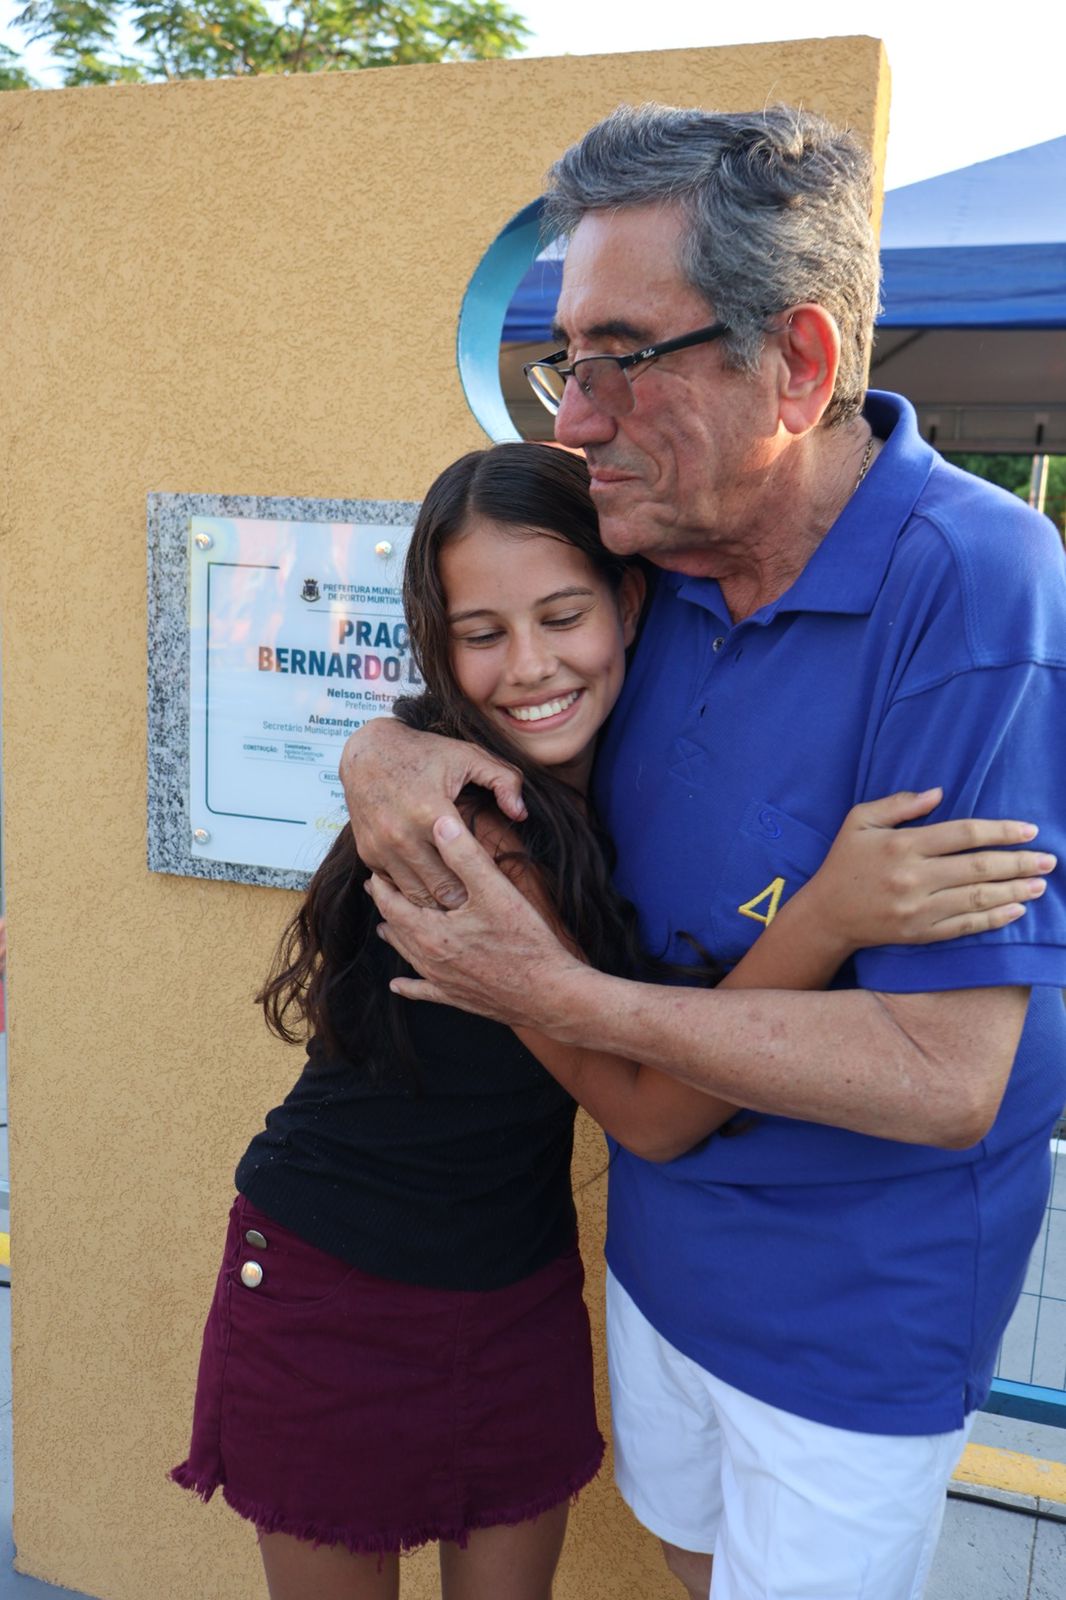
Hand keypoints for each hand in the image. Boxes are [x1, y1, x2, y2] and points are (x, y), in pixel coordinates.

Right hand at [339, 719, 525, 907]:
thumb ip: (504, 780)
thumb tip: (521, 814)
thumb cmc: (424, 753)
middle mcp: (402, 834)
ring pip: (416, 896)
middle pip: (442, 891)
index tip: (496, 882)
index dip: (483, 878)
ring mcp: (381, 847)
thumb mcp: (468, 756)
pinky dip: (412, 890)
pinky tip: (430, 885)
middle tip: (482, 899)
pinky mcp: (367, 854)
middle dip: (464, 897)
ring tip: (459, 900)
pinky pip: (394, 887)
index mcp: (431, 812)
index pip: (465, 864)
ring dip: (437, 900)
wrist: (367, 752)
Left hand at [368, 816, 584, 1024]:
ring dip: (396, 938)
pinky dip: (409, 986)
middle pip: (397, 928)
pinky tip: (398, 985)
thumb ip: (465, 855)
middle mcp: (430, 959)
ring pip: (409, 956)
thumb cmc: (524, 942)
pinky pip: (424, 992)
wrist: (548, 993)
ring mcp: (443, 981)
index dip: (382, 885)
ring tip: (384, 927)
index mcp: (431, 932)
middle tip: (375, 889)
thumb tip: (439, 823)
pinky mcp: (458, 998)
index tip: (375, 868)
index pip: (393, 904)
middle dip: (386, 906)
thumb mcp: (495, 890)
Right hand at [804, 788, 1055, 951]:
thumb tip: (939, 793)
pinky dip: (993, 919)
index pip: (964, 834)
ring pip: (976, 898)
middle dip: (1019, 863)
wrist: (826, 914)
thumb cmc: (845, 861)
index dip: (1000, 831)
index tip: (1029, 830)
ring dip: (1014, 891)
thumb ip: (899, 804)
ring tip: (1039, 884)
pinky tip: (1015, 910)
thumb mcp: (860, 820)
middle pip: (978, 867)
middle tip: (1049, 859)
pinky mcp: (918, 933)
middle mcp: (913, 877)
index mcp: (902, 845)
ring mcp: (917, 909)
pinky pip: (964, 926)